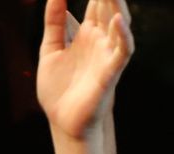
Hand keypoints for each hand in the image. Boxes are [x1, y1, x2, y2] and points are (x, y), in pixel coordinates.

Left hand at [37, 0, 134, 139]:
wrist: (63, 122)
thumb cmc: (59, 90)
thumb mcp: (50, 50)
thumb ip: (54, 22)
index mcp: (86, 33)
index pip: (96, 2)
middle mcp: (100, 40)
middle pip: (109, 6)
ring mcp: (107, 54)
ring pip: (119, 22)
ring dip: (118, 3)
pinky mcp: (111, 72)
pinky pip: (123, 50)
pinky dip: (122, 35)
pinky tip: (118, 20)